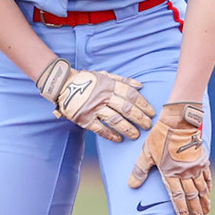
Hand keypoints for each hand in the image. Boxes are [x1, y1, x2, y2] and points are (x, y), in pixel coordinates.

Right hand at [36, 59, 155, 141]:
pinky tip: (118, 139)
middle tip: (148, 125)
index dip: (143, 104)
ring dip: (128, 128)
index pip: (130, 95)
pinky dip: (110, 135)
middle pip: (126, 108)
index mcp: (109, 85)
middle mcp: (103, 96)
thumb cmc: (87, 80)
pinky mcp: (84, 118)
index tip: (152, 112)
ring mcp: (93, 108)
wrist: (62, 84)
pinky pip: (99, 128)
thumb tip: (140, 85)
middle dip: (139, 118)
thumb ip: (123, 80)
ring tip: (136, 135)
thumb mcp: (105, 75)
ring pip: (115, 120)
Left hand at [127, 101, 211, 214]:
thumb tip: (131, 186)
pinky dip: (208, 186)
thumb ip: (140, 170)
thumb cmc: (159, 136)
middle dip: (195, 210)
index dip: (181, 209)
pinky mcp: (202, 159)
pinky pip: (206, 176)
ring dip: (204, 201)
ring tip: (206, 212)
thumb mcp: (146, 153)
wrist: (179, 120)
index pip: (176, 196)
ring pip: (201, 188)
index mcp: (170, 172)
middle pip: (191, 195)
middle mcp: (185, 172)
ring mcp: (195, 166)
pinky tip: (208, 193)